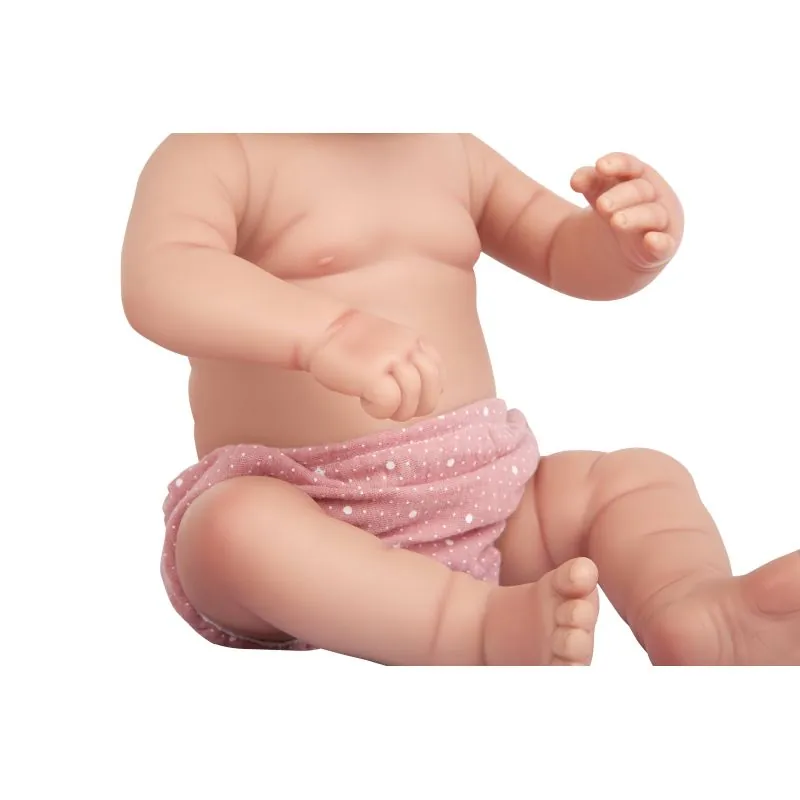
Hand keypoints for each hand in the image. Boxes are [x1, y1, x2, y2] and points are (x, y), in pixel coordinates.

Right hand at [305, 310, 443, 421]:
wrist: (320, 331)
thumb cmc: (352, 346)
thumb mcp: (391, 346)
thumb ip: (410, 362)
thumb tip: (425, 392)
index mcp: (415, 340)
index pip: (438, 375)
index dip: (425, 392)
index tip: (404, 395)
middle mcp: (409, 347)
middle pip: (433, 389)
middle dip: (417, 406)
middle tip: (393, 406)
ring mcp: (393, 360)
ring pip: (414, 399)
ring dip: (396, 410)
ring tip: (375, 402)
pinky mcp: (374, 374)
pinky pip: (390, 404)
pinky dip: (379, 411)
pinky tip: (364, 401)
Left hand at [570, 153, 683, 269]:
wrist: (625, 248)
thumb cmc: (614, 208)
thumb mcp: (598, 192)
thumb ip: (588, 182)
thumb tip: (575, 180)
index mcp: (638, 177)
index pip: (630, 165)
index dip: (617, 164)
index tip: (600, 167)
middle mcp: (654, 195)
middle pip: (640, 190)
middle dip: (620, 196)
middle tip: (601, 205)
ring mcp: (662, 221)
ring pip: (652, 215)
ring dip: (634, 217)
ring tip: (615, 221)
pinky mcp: (664, 246)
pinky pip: (666, 244)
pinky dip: (660, 243)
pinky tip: (651, 241)